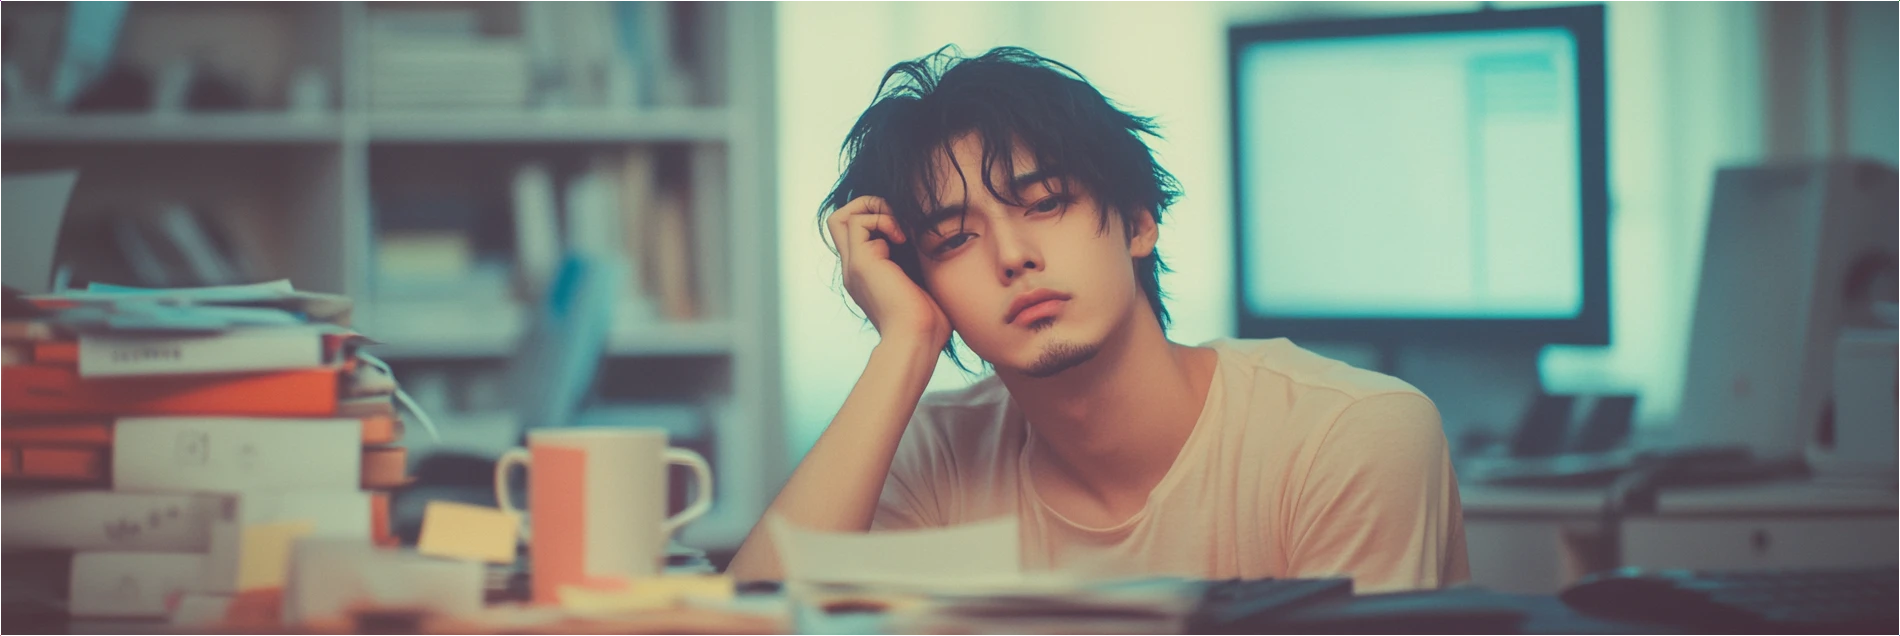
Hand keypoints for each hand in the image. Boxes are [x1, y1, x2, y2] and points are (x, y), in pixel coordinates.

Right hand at [826, 196, 951, 348]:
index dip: (876, 221)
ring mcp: (854, 265)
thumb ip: (919, 265)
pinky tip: (901, 238)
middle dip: (867, 207)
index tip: (905, 232)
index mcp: (868, 276)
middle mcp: (855, 269)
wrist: (918, 339)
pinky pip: (858, 220)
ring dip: (874, 209)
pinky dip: (882, 219)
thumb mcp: (924, 285)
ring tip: (899, 229)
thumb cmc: (930, 323)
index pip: (855, 236)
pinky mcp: (861, 263)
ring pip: (842, 216)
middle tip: (896, 222)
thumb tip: (936, 244)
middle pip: (839, 222)